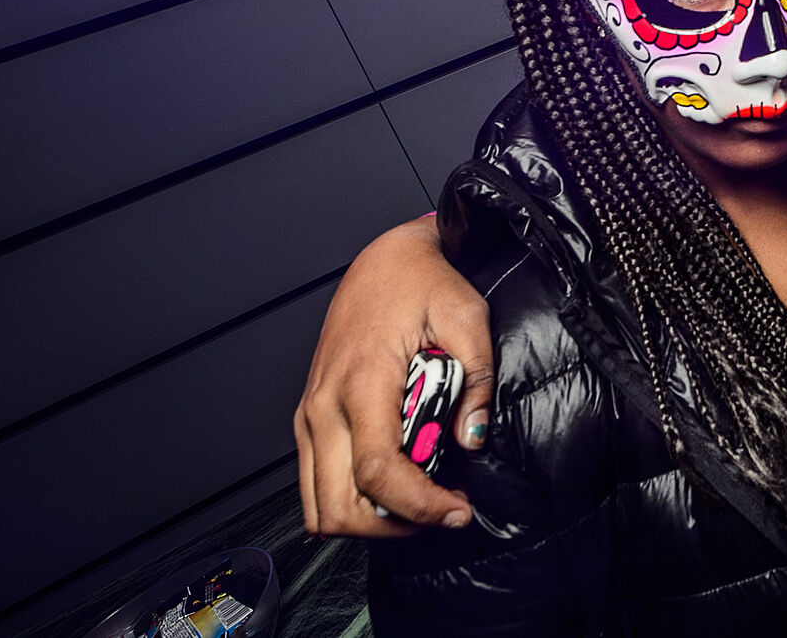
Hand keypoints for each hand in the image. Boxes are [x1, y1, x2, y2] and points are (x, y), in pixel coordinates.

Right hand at [293, 215, 494, 536]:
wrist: (384, 261)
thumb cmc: (423, 283)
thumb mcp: (467, 316)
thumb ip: (477, 379)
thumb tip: (471, 437)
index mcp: (361, 381)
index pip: (377, 471)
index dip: (419, 506)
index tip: (457, 511)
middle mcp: (323, 405)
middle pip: (339, 507)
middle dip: (394, 526)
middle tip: (444, 511)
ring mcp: (309, 415)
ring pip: (319, 506)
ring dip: (370, 521)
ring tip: (422, 502)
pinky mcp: (309, 419)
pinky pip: (317, 484)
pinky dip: (353, 500)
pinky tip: (397, 483)